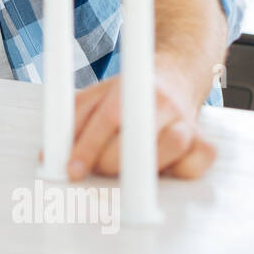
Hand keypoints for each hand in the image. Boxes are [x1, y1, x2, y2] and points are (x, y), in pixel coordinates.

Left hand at [62, 55, 215, 180]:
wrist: (175, 78)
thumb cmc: (127, 95)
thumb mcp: (94, 97)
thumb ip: (70, 123)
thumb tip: (47, 158)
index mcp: (131, 87)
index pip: (107, 119)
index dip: (88, 148)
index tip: (73, 171)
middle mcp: (162, 102)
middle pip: (137, 140)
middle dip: (109, 163)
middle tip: (100, 169)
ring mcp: (187, 122)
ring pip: (171, 149)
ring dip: (143, 170)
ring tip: (128, 170)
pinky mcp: (206, 144)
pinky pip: (194, 167)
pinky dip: (176, 175)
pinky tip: (160, 171)